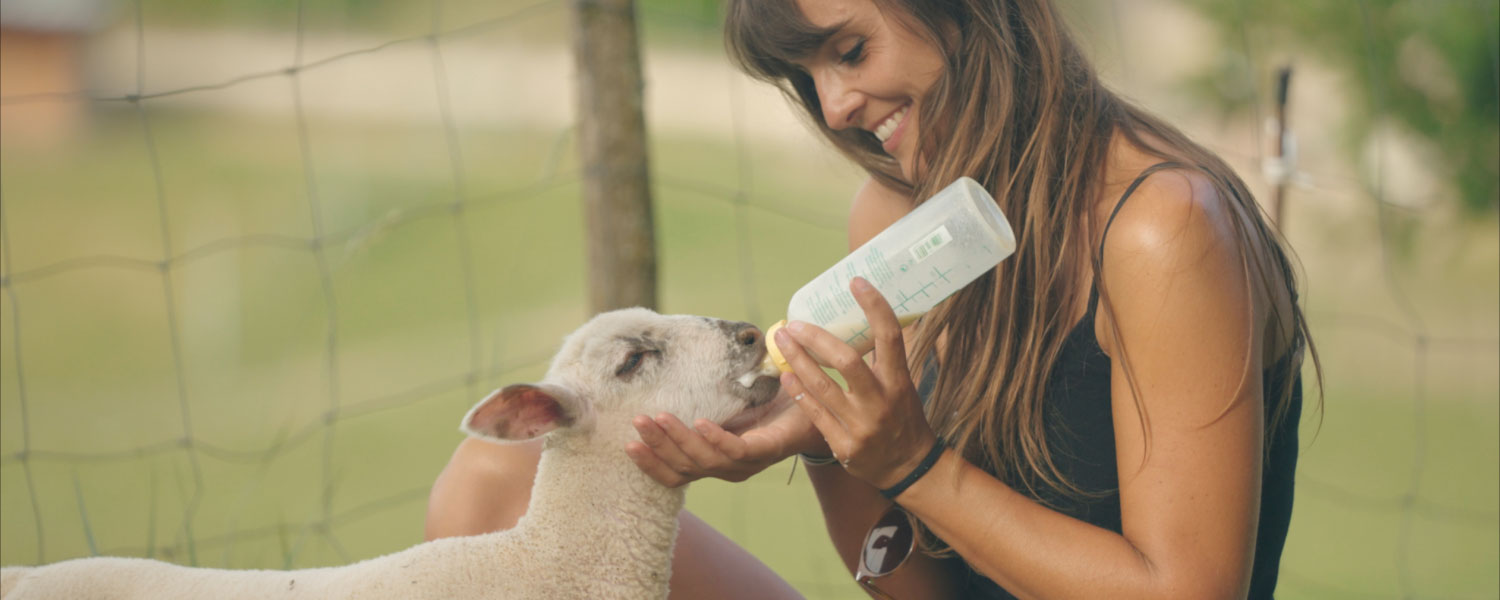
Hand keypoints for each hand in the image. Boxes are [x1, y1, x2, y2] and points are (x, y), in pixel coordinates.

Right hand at [626, 393, 826, 487]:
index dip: (652, 464)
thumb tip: (673, 367)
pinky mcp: (767, 451)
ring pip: (705, 461)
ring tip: (657, 418)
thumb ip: (707, 395)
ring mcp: (748, 463)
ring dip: (678, 440)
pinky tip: (701, 423)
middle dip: (657, 447)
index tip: (628, 446)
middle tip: (637, 423)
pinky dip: (716, 439)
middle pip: (685, 468)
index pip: (677, 473)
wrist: (818, 402)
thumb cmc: (773, 401)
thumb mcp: (732, 401)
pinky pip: (737, 450)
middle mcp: (729, 468)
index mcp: (717, 460)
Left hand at [776, 277, 937, 489]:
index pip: (890, 337)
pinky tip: (786, 374)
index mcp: (899, 382)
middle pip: (847, 362)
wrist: (909, 468)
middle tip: (795, 323)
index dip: (874, 307)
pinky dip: (799, 391)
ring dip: (797, 360)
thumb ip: (884, 360)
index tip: (856, 282)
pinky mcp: (844, 444)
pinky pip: (815, 413)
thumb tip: (863, 319)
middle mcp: (881, 402)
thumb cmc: (903, 418)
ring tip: (781, 340)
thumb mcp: (903, 386)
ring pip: (823, 387)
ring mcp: (861, 425)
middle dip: (817, 339)